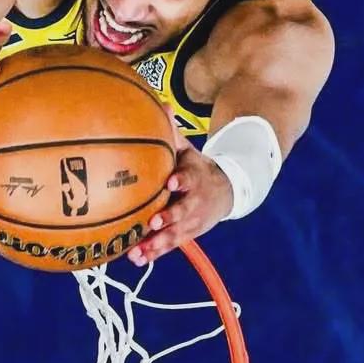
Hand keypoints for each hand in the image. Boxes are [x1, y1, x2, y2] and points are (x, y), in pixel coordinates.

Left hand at [127, 119, 233, 265]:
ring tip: (139, 250)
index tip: (171, 183)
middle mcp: (195, 201)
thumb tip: (159, 104)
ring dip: (158, 243)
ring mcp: (192, 221)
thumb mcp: (188, 150)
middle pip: (183, 211)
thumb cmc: (195, 167)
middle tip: (153, 222)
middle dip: (170, 217)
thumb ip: (172, 132)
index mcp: (195, 177)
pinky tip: (136, 258)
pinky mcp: (187, 235)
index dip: (181, 181)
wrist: (226, 191)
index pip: (189, 178)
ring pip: (176, 234)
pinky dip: (155, 253)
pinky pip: (170, 245)